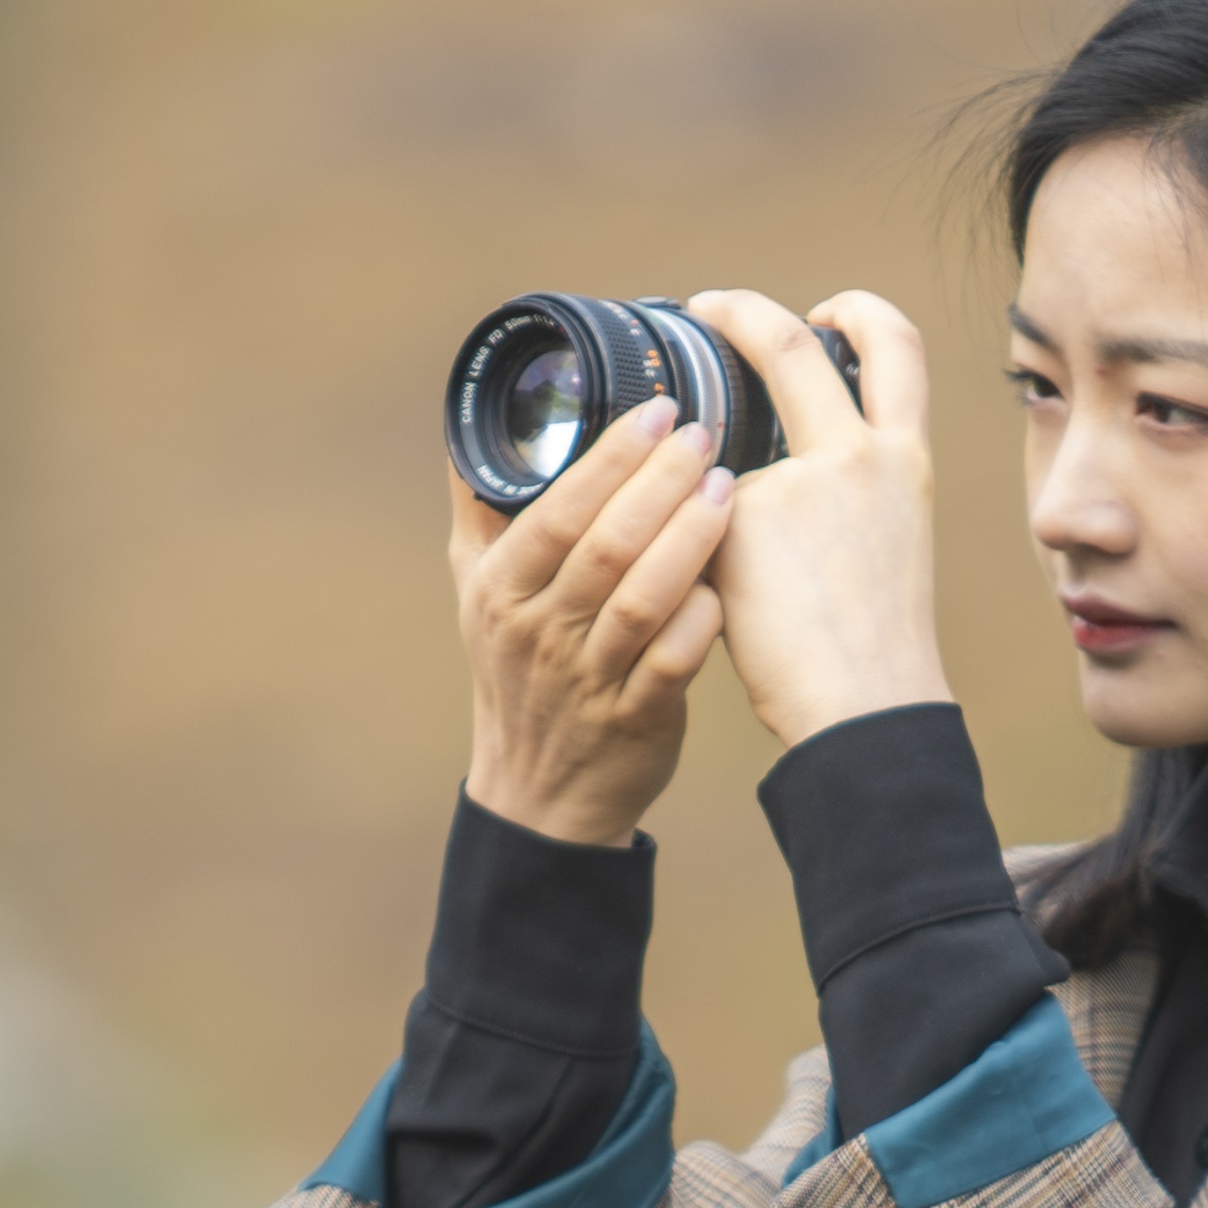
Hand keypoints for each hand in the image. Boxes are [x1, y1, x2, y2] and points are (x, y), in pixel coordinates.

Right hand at [455, 396, 736, 846]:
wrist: (539, 797)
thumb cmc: (516, 673)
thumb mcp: (476, 592)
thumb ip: (482, 509)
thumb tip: (477, 423)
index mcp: (501, 590)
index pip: (556, 511)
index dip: (610, 458)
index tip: (657, 411)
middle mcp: (539, 632)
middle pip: (606, 545)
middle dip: (660, 482)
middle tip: (705, 434)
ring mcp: (588, 678)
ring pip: (644, 598)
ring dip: (691, 538)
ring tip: (728, 487)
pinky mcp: (638, 718)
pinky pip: (677, 659)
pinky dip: (704, 615)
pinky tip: (731, 577)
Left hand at [682, 288, 945, 750]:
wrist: (865, 709)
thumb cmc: (873, 645)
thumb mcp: (886, 537)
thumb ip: (835, 486)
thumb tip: (749, 466)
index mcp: (905, 459)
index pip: (896, 344)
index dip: (854, 308)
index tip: (816, 308)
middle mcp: (858, 456)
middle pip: (793, 340)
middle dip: (740, 309)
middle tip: (708, 307)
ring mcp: (794, 485)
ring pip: (722, 453)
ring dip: (698, 479)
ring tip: (703, 532)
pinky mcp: (736, 522)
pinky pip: (692, 517)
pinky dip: (687, 547)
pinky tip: (702, 597)